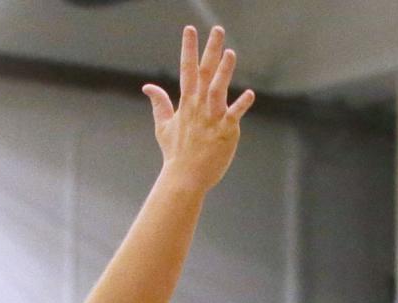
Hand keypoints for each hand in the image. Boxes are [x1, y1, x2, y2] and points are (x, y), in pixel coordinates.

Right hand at [143, 26, 254, 192]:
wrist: (185, 178)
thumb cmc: (175, 154)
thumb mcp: (163, 126)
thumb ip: (159, 103)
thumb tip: (147, 87)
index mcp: (186, 103)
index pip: (187, 70)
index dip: (189, 48)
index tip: (190, 29)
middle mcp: (199, 107)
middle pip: (205, 73)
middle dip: (211, 50)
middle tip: (217, 29)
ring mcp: (212, 118)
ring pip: (219, 89)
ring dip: (224, 71)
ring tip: (230, 53)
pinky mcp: (225, 131)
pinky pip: (234, 115)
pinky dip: (241, 105)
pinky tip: (249, 94)